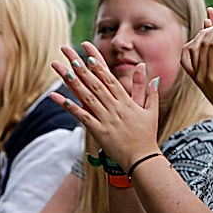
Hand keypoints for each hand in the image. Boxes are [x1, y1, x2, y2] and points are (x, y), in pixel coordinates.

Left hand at [49, 42, 159, 168]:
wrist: (142, 159)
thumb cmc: (147, 135)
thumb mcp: (151, 111)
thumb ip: (150, 92)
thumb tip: (153, 76)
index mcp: (126, 102)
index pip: (110, 79)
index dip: (98, 66)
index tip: (88, 53)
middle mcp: (115, 108)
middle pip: (96, 85)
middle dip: (83, 69)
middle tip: (71, 56)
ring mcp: (106, 120)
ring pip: (87, 98)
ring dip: (75, 83)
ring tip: (64, 70)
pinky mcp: (99, 132)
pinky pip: (83, 117)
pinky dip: (70, 107)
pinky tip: (59, 98)